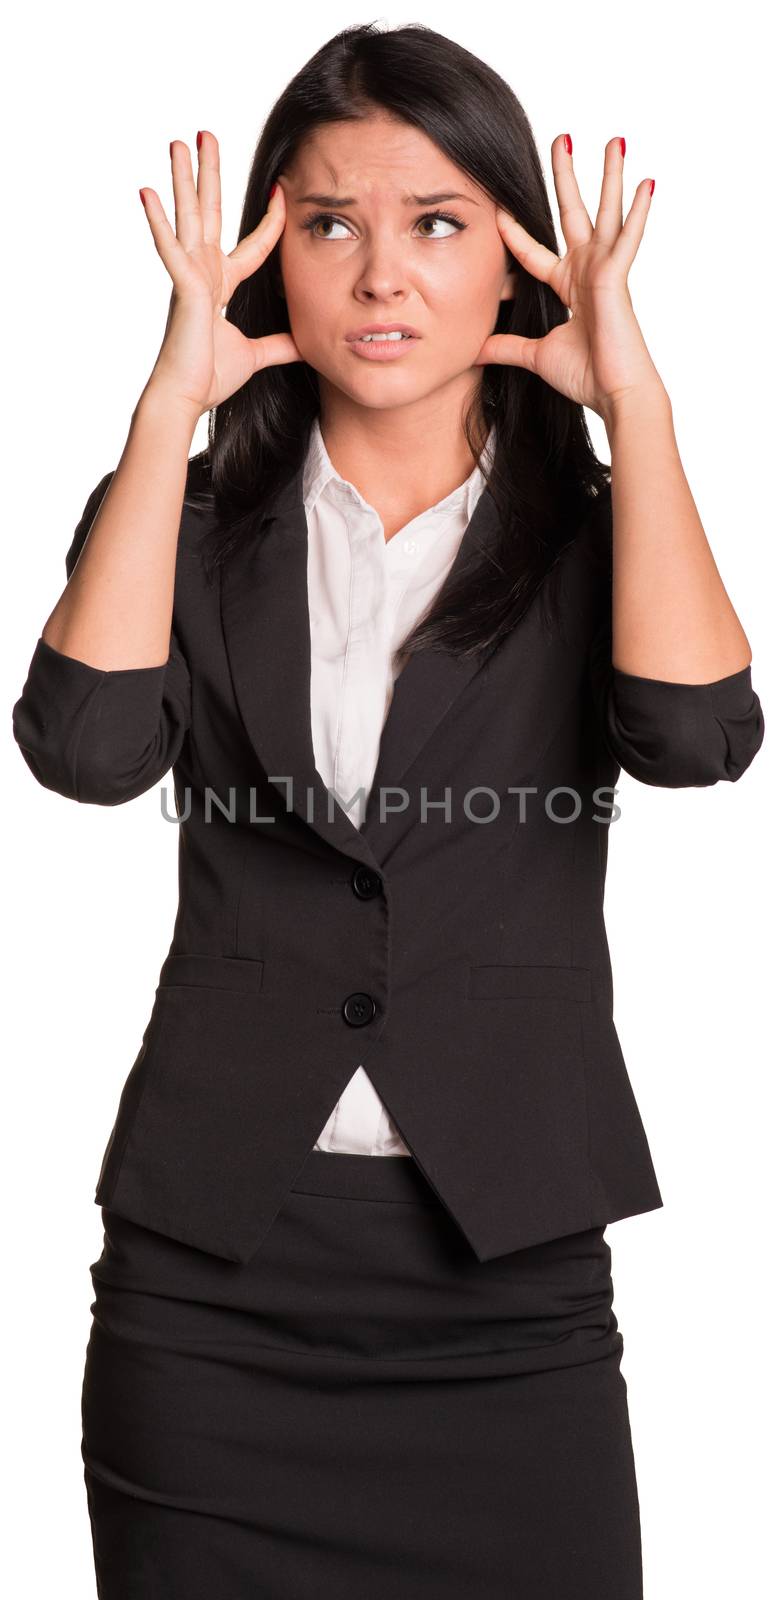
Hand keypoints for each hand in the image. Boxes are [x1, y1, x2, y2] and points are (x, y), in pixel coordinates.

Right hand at [139, 130, 301, 418]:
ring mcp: (189, 276)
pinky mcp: (182, 288)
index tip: (281, 190)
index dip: (270, 220)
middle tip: (207, 134)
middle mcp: (203, 272)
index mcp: (221, 284)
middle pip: (210, 212)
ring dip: (182, 179)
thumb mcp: (257, 354)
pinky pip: (170, 249)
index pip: (253, 245)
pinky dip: (158, 221)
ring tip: (178, 141)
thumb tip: (306, 343)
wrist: (185, 397)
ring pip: (188, 217)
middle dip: (209, 173)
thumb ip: (280, 344)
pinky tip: (147, 191)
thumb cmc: (210, 377)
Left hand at [474, 135, 666, 423]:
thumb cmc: (586, 376)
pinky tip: (647, 182)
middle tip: (561, 138)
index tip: (498, 205)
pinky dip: (638, 212)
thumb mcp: (535, 355)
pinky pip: (628, 239)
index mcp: (568, 285)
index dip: (514, 231)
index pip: (534, 251)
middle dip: (566, 177)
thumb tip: (475, 349)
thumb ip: (507, 347)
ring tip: (614, 140)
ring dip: (610, 176)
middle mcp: (587, 270)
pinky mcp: (617, 278)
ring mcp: (605, 270)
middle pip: (573, 213)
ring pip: (606, 213)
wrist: (614, 394)